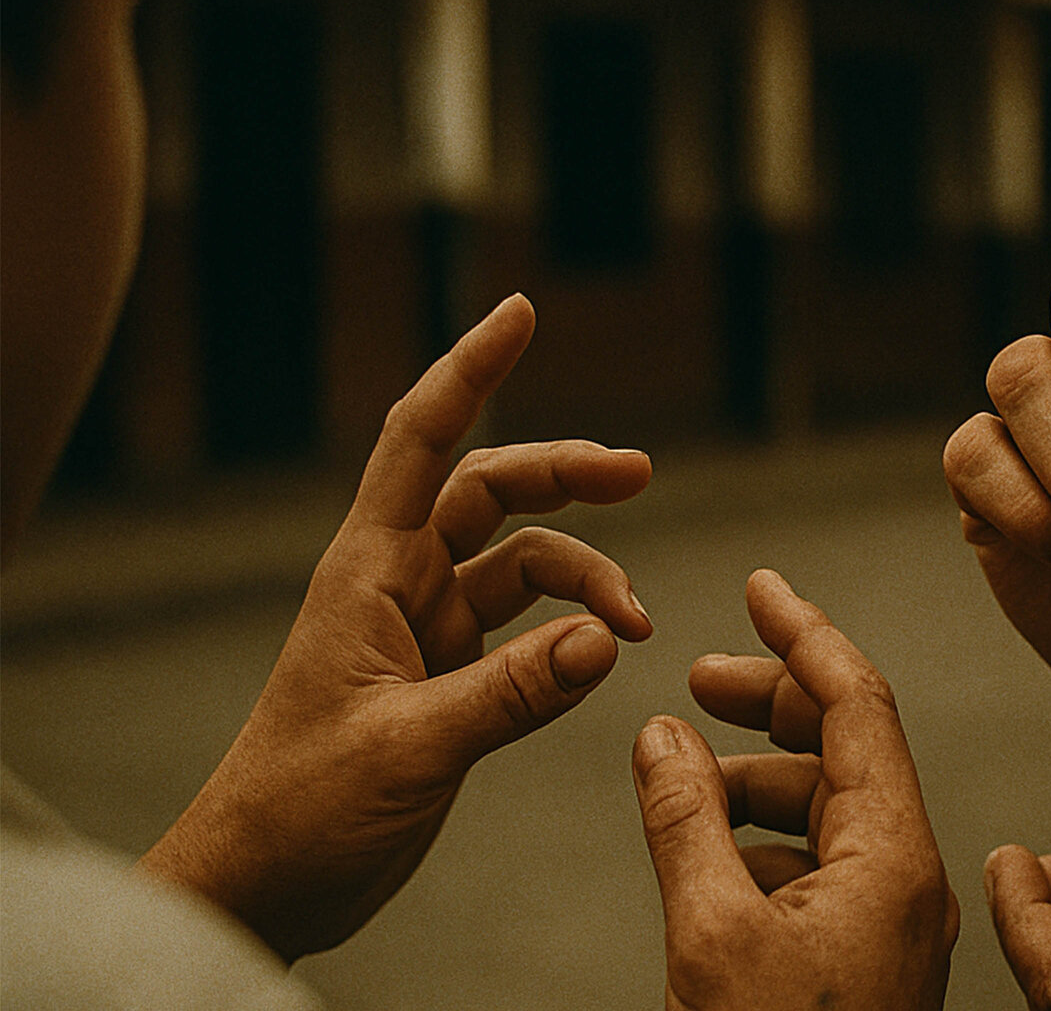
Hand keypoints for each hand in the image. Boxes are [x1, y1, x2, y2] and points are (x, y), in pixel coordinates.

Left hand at [139, 294, 653, 959]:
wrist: (269, 882)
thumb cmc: (301, 808)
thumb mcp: (408, 748)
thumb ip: (512, 694)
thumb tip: (606, 639)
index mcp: (367, 573)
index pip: (421, 440)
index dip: (470, 368)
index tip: (521, 310)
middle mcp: (399, 584)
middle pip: (493, 491)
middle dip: (566, 474)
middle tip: (639, 474)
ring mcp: (427, 629)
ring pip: (523, 562)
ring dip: (586, 575)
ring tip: (636, 620)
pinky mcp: (451, 677)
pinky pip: (529, 629)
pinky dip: (572, 634)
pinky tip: (602, 656)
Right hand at [635, 569, 957, 1010]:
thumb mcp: (711, 933)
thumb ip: (685, 819)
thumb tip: (660, 734)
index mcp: (895, 856)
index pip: (859, 703)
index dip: (805, 633)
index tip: (760, 584)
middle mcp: (907, 876)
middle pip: (847, 746)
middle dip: (771, 702)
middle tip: (695, 677)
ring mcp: (890, 917)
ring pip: (827, 805)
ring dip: (754, 773)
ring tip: (683, 770)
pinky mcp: (863, 953)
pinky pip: (818, 861)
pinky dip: (759, 835)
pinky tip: (706, 841)